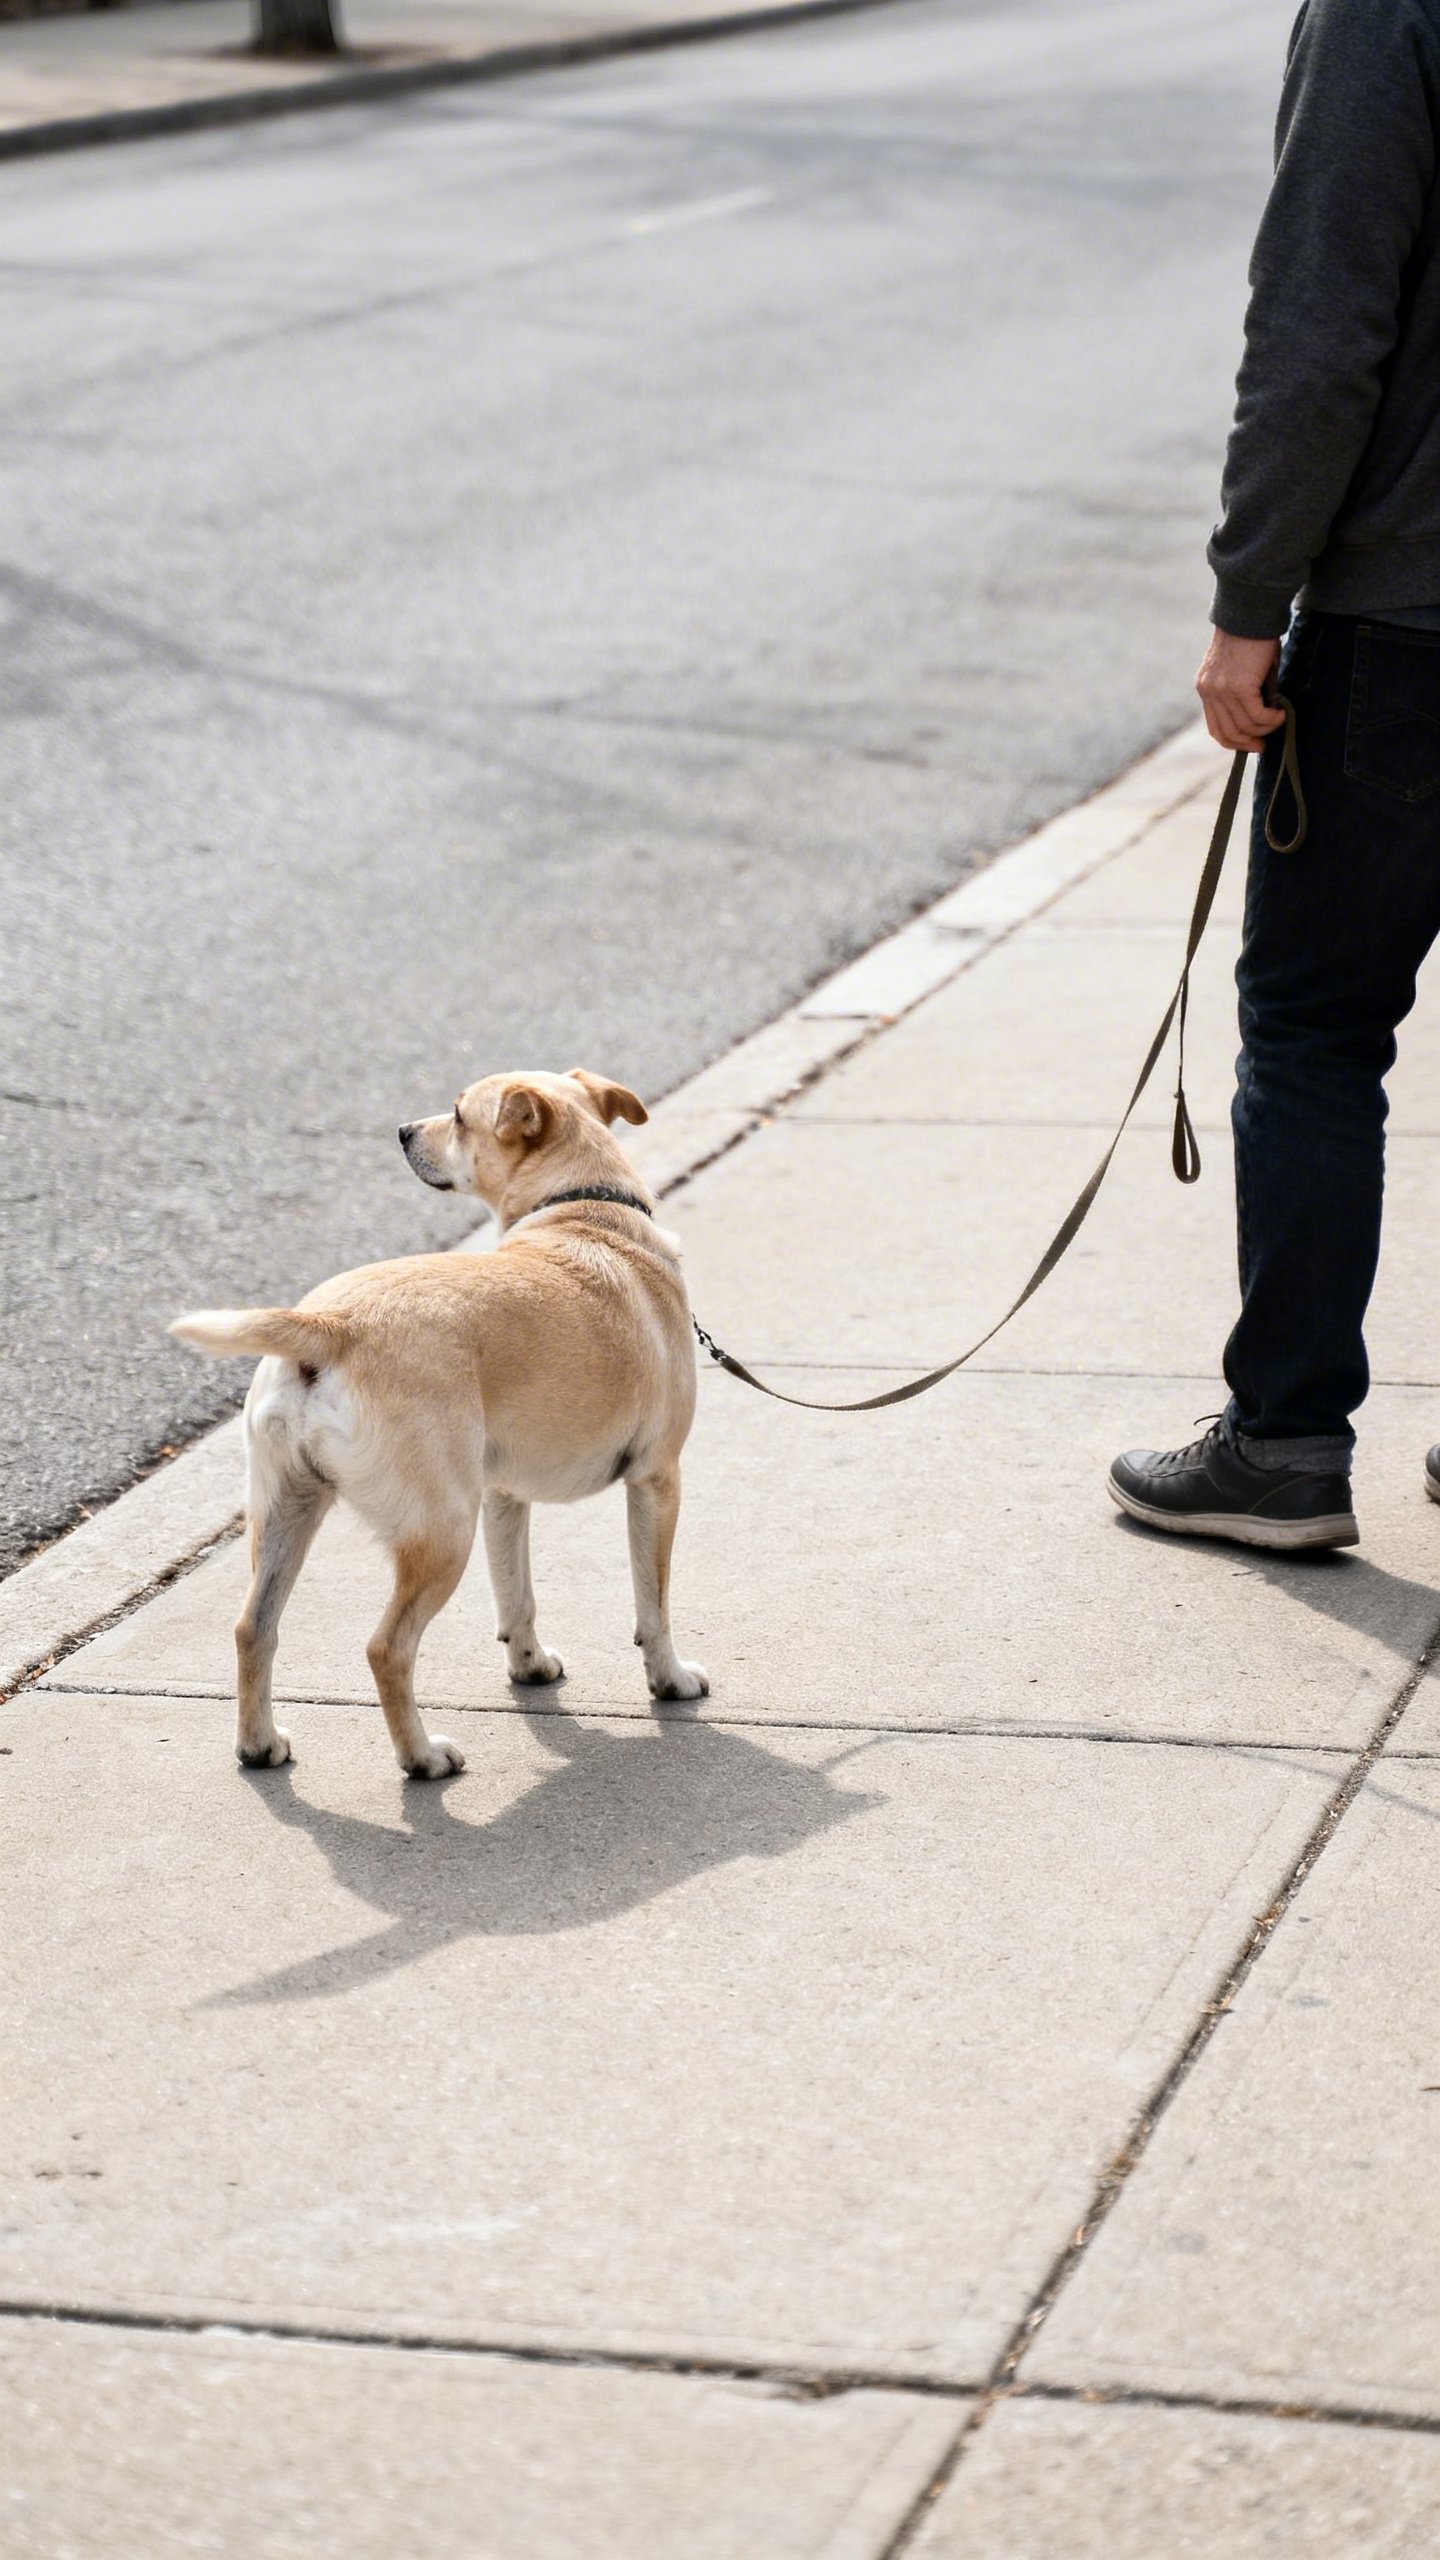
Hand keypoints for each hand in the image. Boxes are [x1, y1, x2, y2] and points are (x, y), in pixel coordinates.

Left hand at [1196, 630, 1285, 751]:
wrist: (1251, 613)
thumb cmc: (1251, 637)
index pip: (1215, 727)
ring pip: (1245, 726)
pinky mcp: (1239, 688)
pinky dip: (1272, 719)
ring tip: (1279, 719)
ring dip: (1266, 728)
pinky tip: (1282, 713)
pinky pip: (1257, 716)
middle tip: (1265, 744)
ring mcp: (1222, 691)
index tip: (1251, 743)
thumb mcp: (1240, 670)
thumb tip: (1260, 717)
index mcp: (1206, 688)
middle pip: (1227, 733)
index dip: (1233, 741)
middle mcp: (1209, 691)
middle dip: (1248, 743)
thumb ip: (1243, 693)